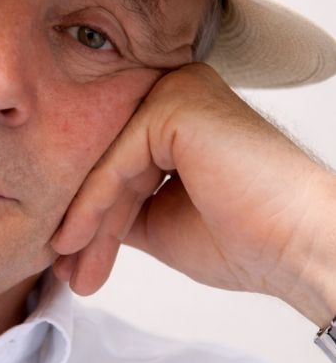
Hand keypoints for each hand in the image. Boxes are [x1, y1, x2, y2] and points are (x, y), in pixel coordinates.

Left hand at [51, 63, 335, 326]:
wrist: (299, 247)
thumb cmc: (249, 239)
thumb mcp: (161, 222)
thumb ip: (119, 208)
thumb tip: (70, 220)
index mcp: (182, 113)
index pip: (121, 165)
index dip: (93, 219)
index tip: (68, 263)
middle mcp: (178, 91)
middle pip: (112, 165)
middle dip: (87, 225)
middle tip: (62, 271)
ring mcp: (177, 91)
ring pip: (109, 165)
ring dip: (86, 223)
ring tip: (67, 268)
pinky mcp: (173, 105)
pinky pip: (117, 162)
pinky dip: (93, 205)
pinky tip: (73, 242)